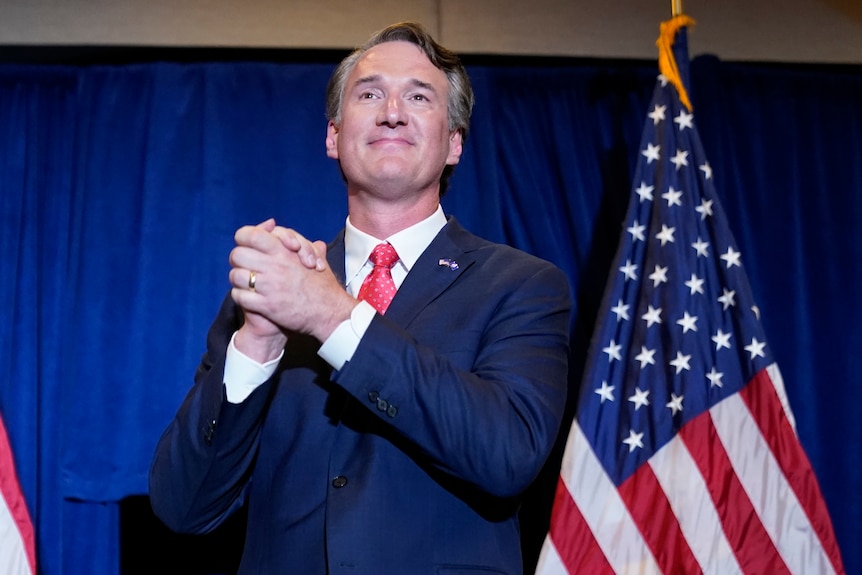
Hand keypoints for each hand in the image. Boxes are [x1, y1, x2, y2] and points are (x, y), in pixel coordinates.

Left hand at [229, 221, 356, 352]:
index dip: (244, 238)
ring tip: (247, 284)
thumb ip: (307, 246)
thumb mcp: (317, 259)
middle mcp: (274, 266)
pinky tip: (250, 298)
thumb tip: (309, 239)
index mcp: (284, 252)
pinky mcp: (266, 305)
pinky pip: (240, 296)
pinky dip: (241, 297)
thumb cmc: (324, 286)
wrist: (329, 313)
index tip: (248, 246)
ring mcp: (269, 286)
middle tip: (246, 267)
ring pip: (235, 276)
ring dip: (239, 280)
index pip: (251, 234)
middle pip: (237, 254)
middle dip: (239, 261)